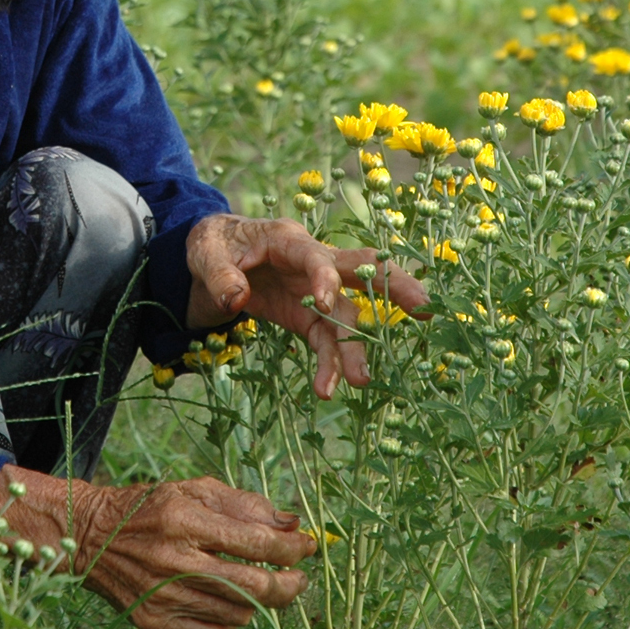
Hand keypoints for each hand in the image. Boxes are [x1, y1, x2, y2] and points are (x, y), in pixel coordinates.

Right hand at [0, 467, 314, 628]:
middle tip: (298, 578)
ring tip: (254, 584)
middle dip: (289, 584)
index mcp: (185, 519)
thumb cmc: (148, 507)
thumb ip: (243, 504)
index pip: (257, 542)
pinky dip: (229, 620)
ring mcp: (164, 597)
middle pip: (255, 587)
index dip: (292, 548)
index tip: (308, 545)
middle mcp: (175, 561)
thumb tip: (292, 523)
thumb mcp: (192, 489)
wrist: (91, 538)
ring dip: (258, 601)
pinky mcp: (156, 623)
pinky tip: (223, 601)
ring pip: (239, 614)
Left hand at [186, 215, 429, 397]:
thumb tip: (237, 299)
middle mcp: (311, 262)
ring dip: (354, 346)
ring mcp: (314, 291)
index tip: (324, 303)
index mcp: (288, 239)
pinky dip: (329, 363)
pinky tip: (327, 389)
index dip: (324, 277)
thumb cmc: (212, 244)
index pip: (315, 255)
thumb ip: (220, 274)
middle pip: (362, 270)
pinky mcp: (307, 315)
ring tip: (361, 380)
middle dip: (394, 287)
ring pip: (348, 314)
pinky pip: (325, 339)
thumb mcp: (204, 252)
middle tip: (425, 309)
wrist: (209, 258)